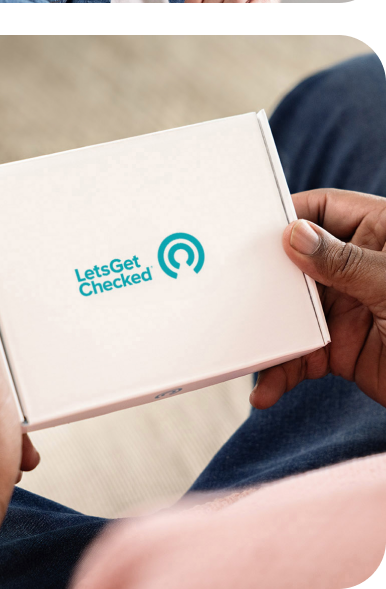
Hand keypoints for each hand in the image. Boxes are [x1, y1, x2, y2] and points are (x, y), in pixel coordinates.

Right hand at [251, 188, 385, 412]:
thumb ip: (346, 261)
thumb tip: (293, 235)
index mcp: (377, 233)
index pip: (320, 210)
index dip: (285, 217)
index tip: (248, 231)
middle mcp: (355, 267)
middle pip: (295, 264)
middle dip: (265, 285)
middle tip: (229, 295)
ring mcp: (347, 308)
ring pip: (291, 313)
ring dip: (269, 338)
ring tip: (250, 359)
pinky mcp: (342, 349)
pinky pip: (301, 355)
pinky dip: (283, 372)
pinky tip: (270, 389)